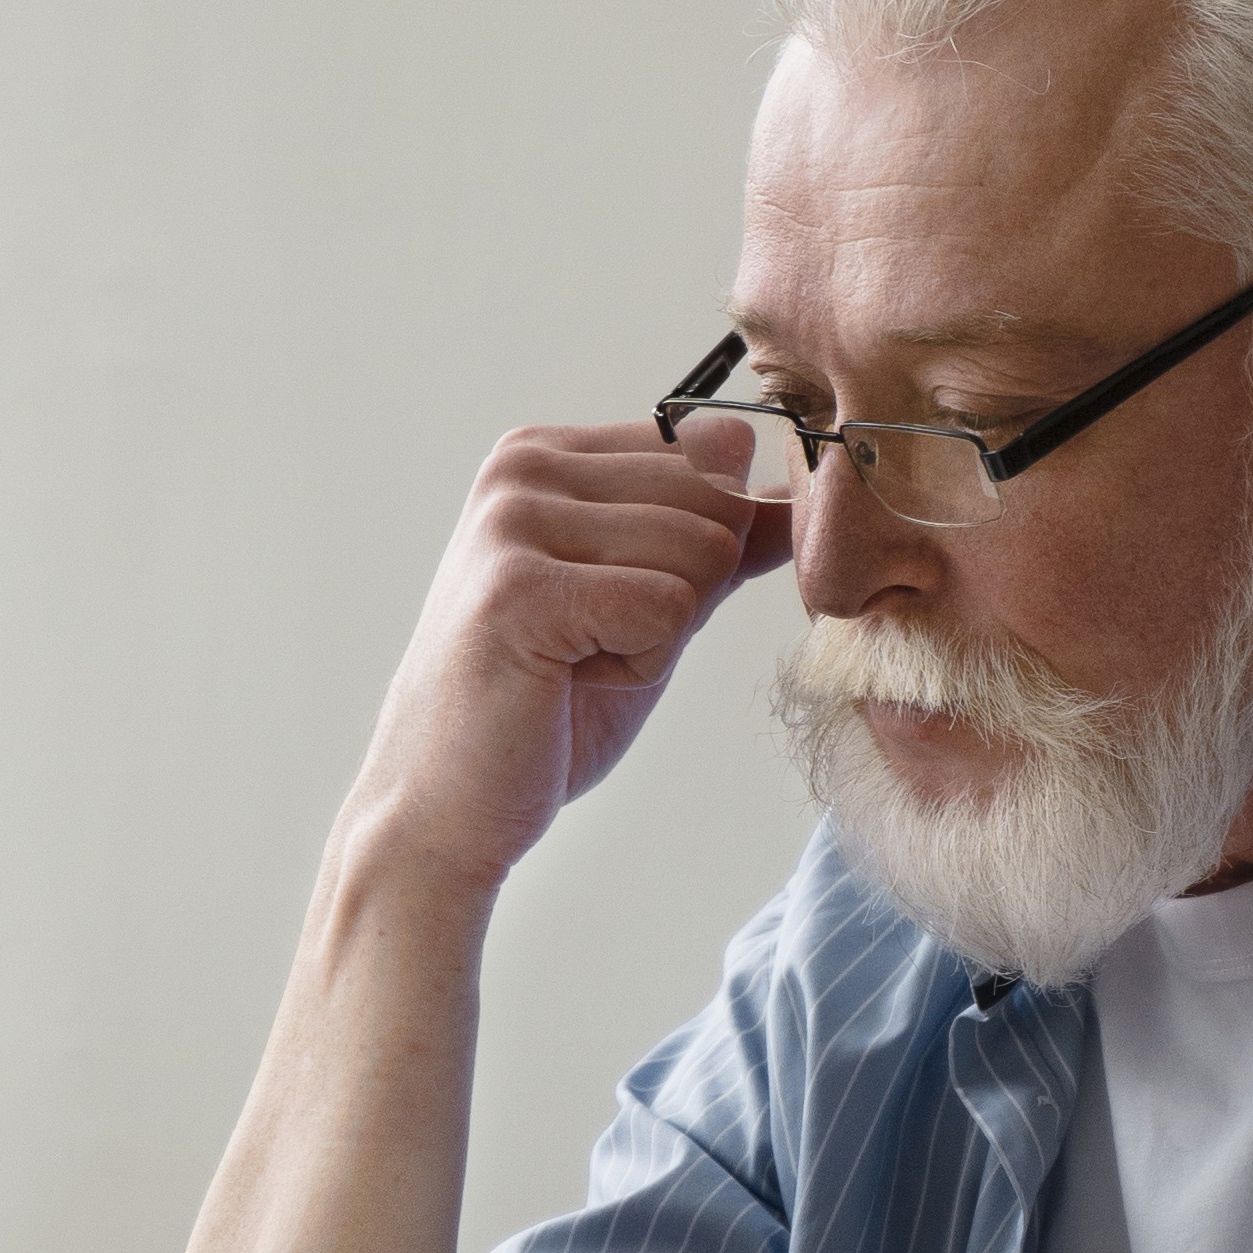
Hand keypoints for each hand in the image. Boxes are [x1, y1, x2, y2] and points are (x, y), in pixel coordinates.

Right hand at [339, 425, 787, 895]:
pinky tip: (566, 681)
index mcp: (548, 453)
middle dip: (687, 595)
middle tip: (594, 644)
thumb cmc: (545, 707)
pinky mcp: (519, 588)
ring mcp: (514, 521)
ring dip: (660, 636)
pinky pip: (666, 608)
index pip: (715, 449)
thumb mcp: (648, 606)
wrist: (450, 802)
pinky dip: (639, 666)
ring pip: (701, 554)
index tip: (617, 604)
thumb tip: (802, 501)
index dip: (705, 549)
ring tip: (576, 662)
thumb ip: (717, 546)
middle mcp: (524, 467)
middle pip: (716, 500)